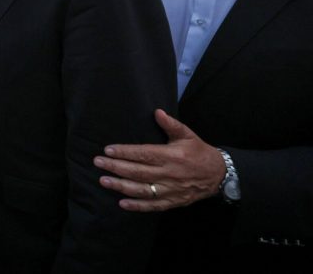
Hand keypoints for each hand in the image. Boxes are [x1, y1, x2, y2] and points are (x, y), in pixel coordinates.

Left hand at [94, 109, 225, 211]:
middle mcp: (169, 174)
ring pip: (142, 190)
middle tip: (98, 162)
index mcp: (171, 156)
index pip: (143, 154)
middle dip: (116, 167)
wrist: (219, 175)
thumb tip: (157, 112)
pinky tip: (122, 203)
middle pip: (138, 172)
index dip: (125, 152)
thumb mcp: (187, 135)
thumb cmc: (199, 152)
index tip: (108, 149)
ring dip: (121, 186)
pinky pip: (153, 205)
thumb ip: (171, 124)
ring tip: (104, 181)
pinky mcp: (173, 201)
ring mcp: (170, 190)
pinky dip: (137, 206)